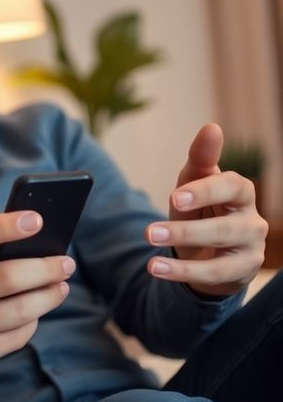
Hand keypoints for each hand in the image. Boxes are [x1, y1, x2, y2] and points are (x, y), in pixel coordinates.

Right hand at [0, 211, 74, 400]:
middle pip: (3, 278)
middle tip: (66, 263)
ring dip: (47, 297)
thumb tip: (36, 246)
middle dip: (43, 269)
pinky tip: (37, 314)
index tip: (36, 220)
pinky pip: (15, 337)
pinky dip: (32, 323)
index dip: (0, 227)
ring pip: (17, 311)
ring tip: (61, 287)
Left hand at [145, 123, 266, 295]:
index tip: (174, 197)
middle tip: (150, 232)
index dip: (206, 192)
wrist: (207, 249)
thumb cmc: (201, 209)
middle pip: (226, 226)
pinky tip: (156, 269)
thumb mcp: (193, 184)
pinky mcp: (241, 271)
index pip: (233, 187)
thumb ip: (200, 159)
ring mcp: (251, 247)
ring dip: (183, 252)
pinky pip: (214, 274)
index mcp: (240, 192)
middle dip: (186, 230)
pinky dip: (183, 272)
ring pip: (220, 253)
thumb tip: (211, 128)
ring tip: (150, 249)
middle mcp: (252, 220)